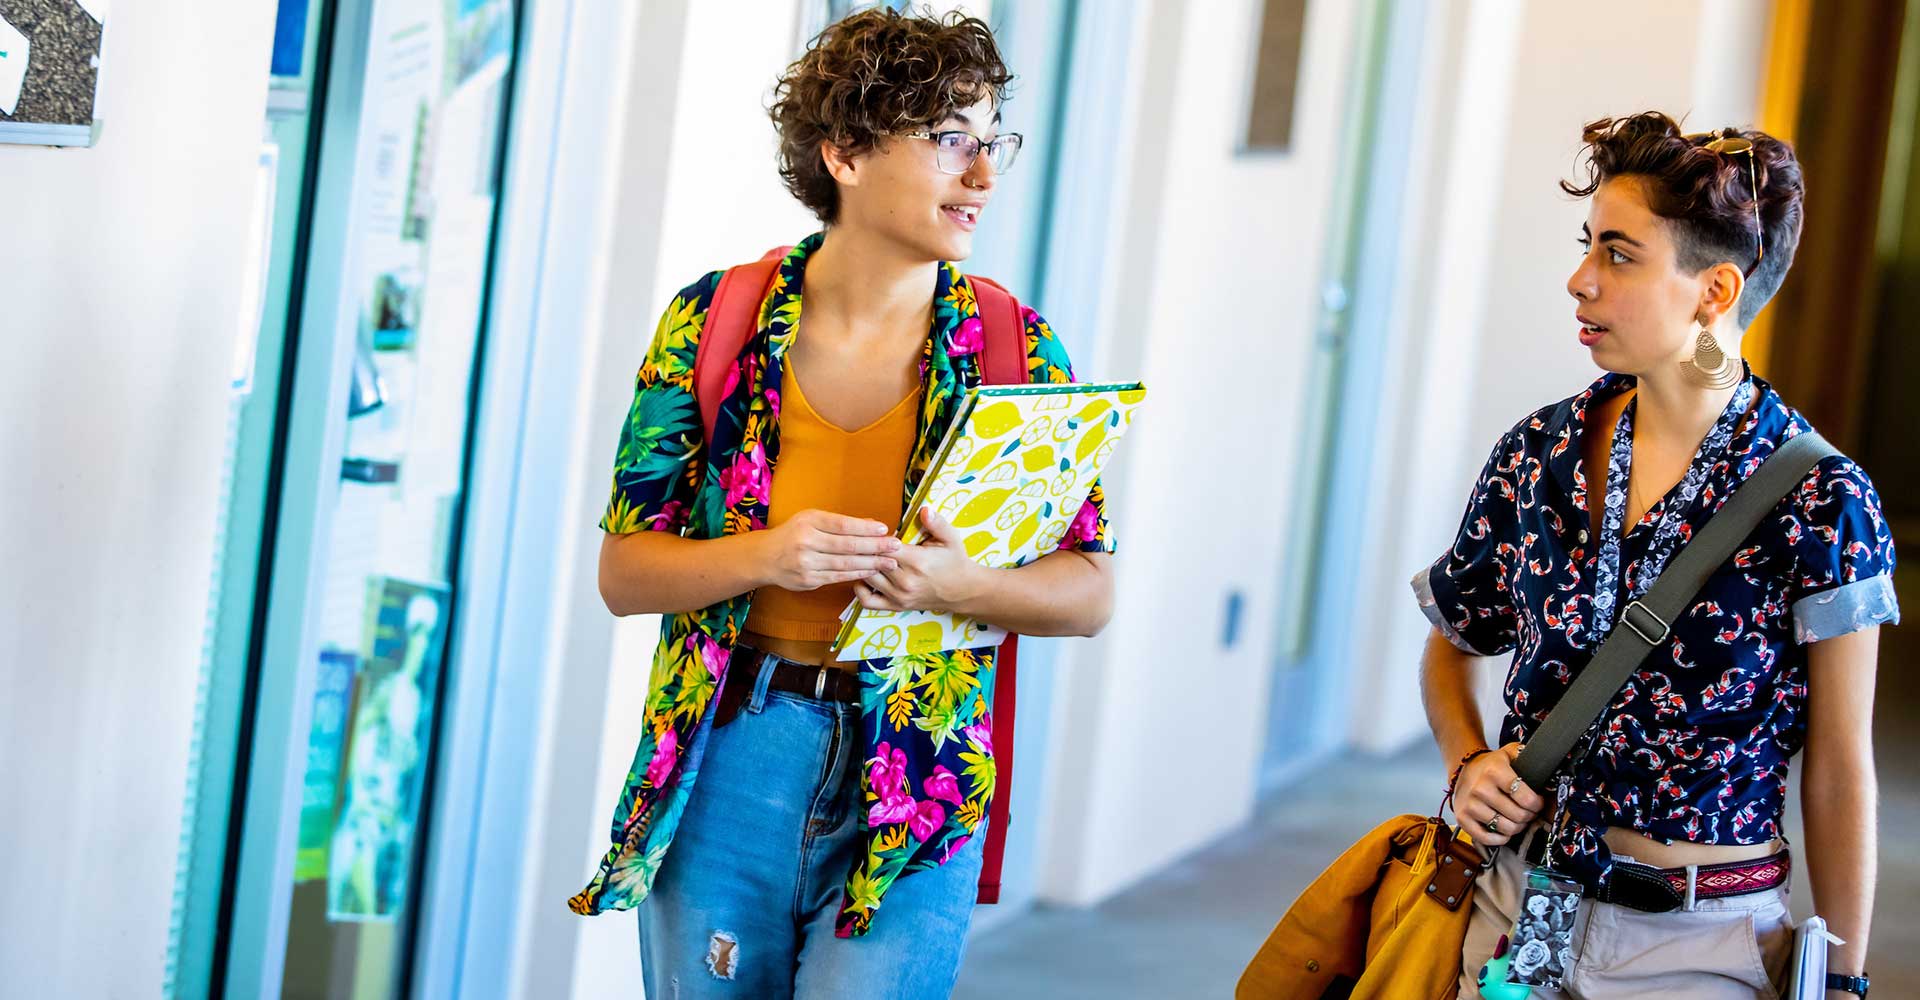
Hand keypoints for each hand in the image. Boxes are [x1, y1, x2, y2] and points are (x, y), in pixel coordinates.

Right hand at [756, 509, 899, 590]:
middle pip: (847, 545)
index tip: (885, 530)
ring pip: (845, 564)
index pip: (842, 525)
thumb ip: (839, 523)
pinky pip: (838, 577)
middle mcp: (806, 541)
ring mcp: (806, 563)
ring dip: (871, 563)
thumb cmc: (794, 533)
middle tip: (895, 546)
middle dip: (875, 547)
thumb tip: (872, 525)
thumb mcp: (812, 519)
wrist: (765, 557)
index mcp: (808, 522)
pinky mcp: (808, 580)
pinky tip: (872, 571)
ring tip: (890, 562)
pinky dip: (857, 574)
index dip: (865, 528)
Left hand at [854, 507, 985, 613]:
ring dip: (862, 565)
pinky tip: (863, 576)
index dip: (875, 536)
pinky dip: (860, 589)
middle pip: (872, 561)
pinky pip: (868, 601)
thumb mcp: (951, 539)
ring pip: (867, 578)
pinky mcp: (896, 606)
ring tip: (862, 554)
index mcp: (917, 561)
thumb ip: (937, 523)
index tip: (873, 528)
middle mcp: (905, 581)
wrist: (964, 591)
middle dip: (865, 548)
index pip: (884, 546)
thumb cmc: (955, 562)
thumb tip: (924, 509)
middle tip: (860, 538)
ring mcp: (899, 596)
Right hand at [1455, 742, 1546, 846]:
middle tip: (1528, 811)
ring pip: (1506, 829)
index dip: (1537, 804)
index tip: (1538, 802)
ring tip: (1517, 819)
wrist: (1463, 770)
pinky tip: (1504, 830)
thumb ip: (1526, 756)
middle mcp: (1480, 789)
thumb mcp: (1508, 753)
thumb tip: (1546, 769)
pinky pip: (1488, 839)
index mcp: (1494, 771)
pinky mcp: (1462, 819)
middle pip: (1518, 816)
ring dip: (1517, 827)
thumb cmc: (1490, 766)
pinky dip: (1501, 838)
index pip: (1525, 798)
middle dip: (1529, 816)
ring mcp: (1470, 805)